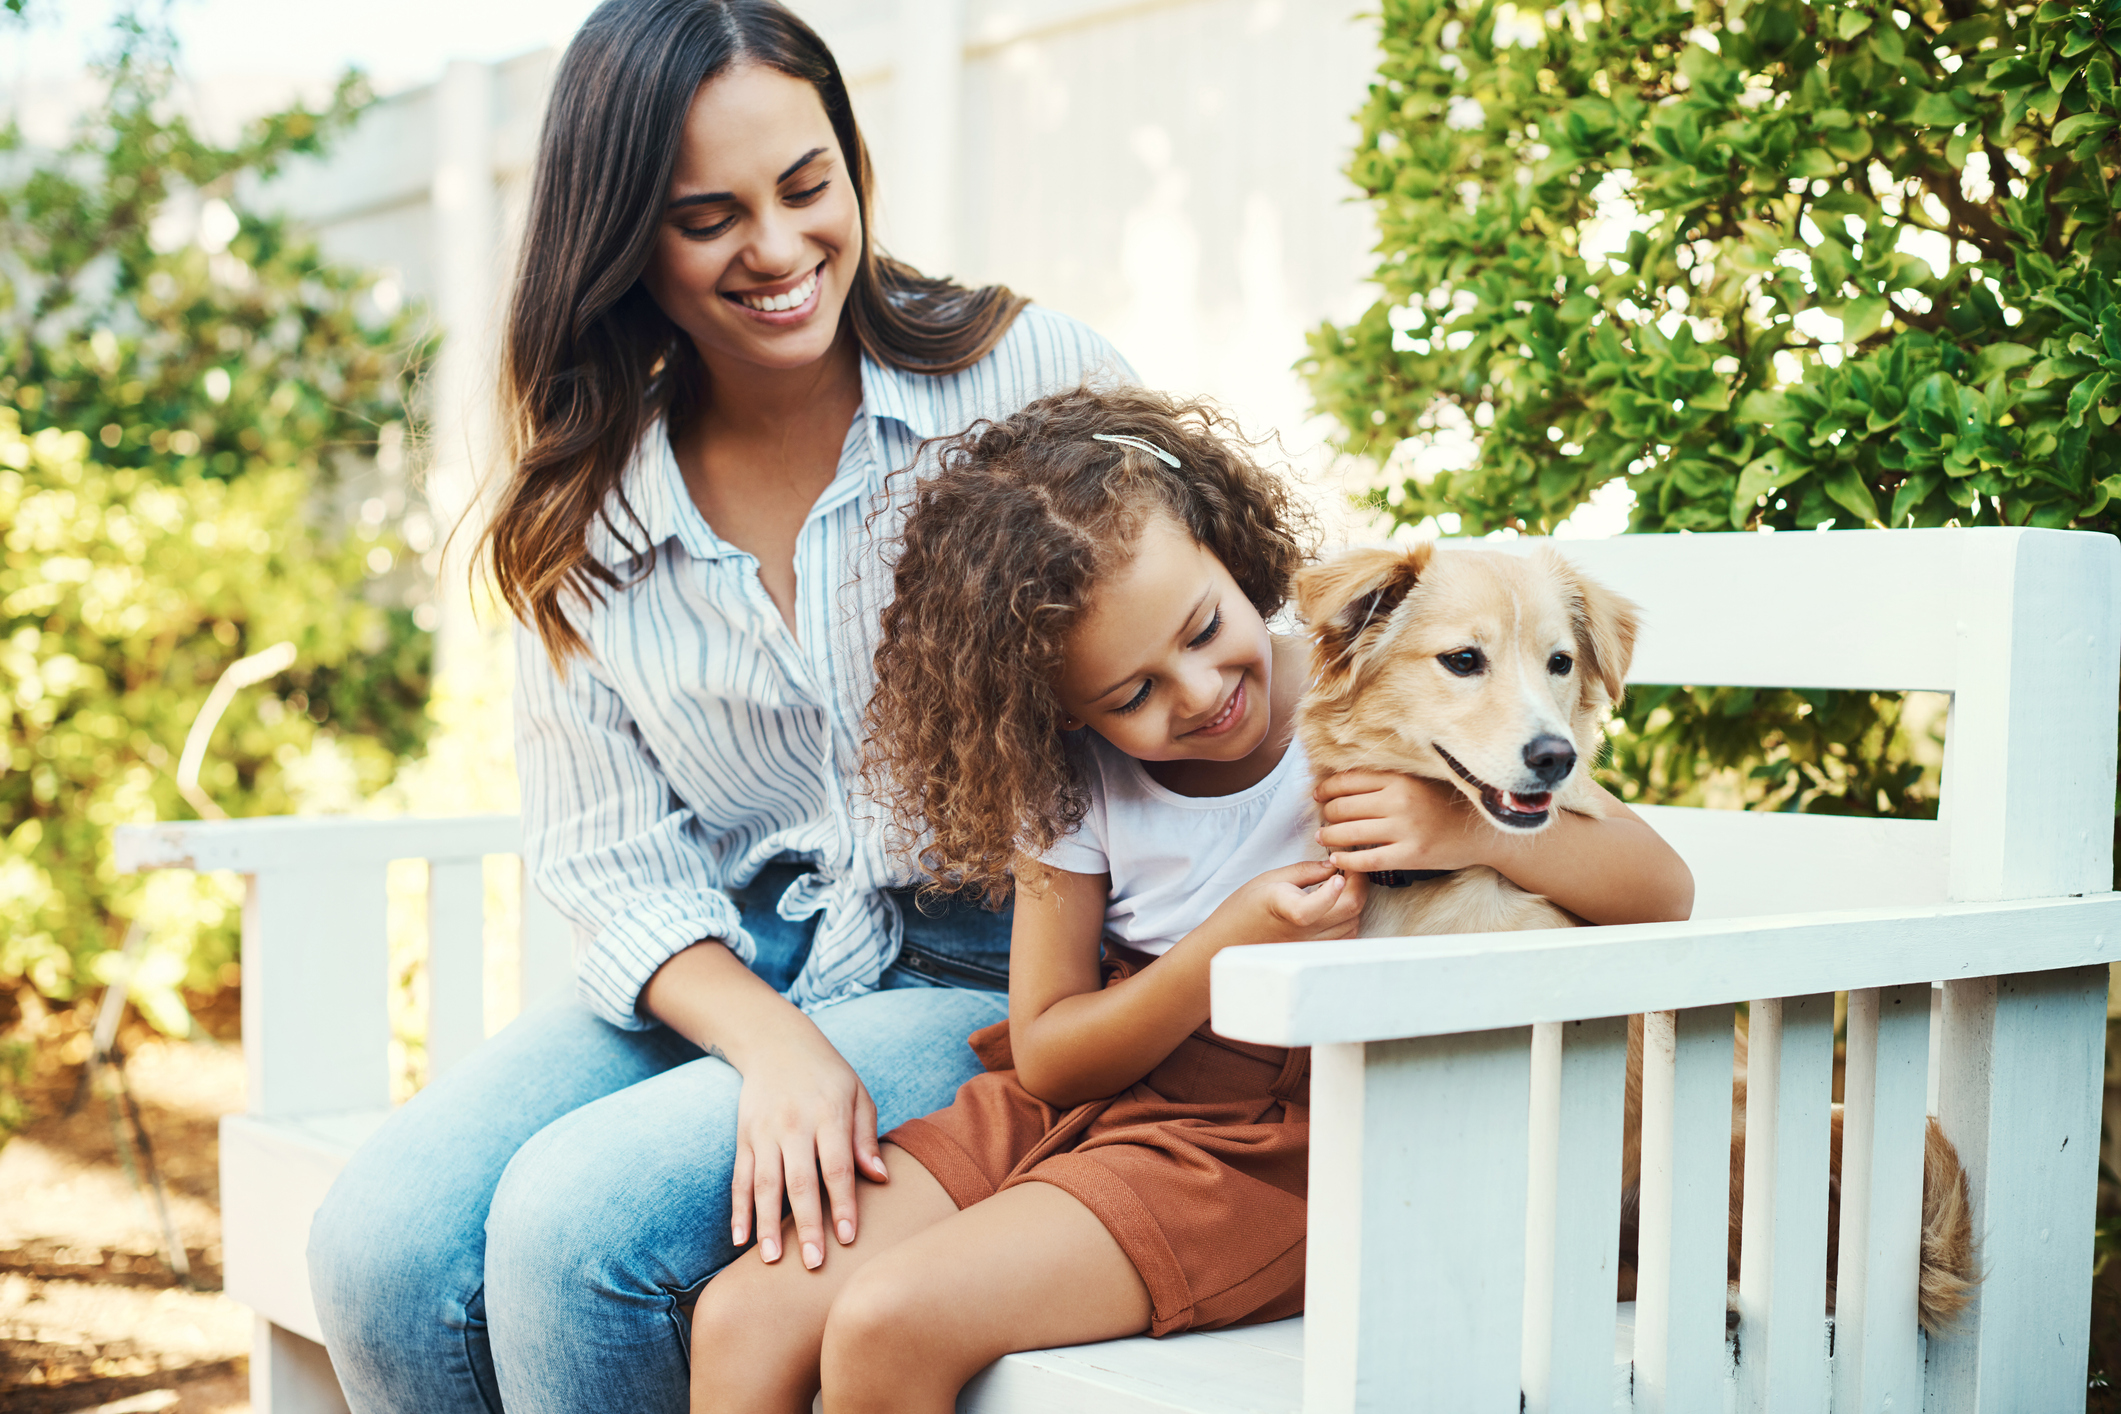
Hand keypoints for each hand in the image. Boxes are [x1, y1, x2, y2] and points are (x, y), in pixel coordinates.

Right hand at [727, 1024, 888, 1269]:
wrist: (776, 1042)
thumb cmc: (828, 1076)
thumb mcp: (857, 1094)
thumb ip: (866, 1137)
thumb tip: (881, 1179)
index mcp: (829, 1114)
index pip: (837, 1166)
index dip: (842, 1204)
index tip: (848, 1238)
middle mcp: (794, 1125)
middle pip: (800, 1182)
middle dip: (806, 1225)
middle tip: (814, 1264)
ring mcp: (764, 1132)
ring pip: (764, 1184)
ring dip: (767, 1225)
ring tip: (773, 1260)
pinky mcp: (744, 1137)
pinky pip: (739, 1178)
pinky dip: (738, 1210)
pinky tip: (740, 1239)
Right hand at [1206, 859, 1369, 947]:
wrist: (1231, 940)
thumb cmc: (1246, 908)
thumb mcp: (1271, 879)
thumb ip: (1305, 871)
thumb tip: (1333, 865)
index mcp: (1287, 911)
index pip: (1312, 908)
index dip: (1330, 891)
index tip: (1336, 872)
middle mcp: (1304, 933)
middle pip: (1350, 910)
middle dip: (1358, 883)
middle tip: (1349, 867)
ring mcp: (1314, 946)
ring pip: (1354, 921)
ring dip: (1355, 899)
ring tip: (1343, 884)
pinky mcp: (1320, 952)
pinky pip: (1348, 934)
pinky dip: (1350, 916)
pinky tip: (1338, 905)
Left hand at [1315, 769, 1484, 874]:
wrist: (1482, 831)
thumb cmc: (1446, 804)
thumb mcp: (1418, 781)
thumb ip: (1387, 780)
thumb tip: (1344, 780)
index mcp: (1400, 778)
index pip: (1348, 780)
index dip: (1326, 788)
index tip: (1318, 795)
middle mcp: (1400, 801)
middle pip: (1343, 806)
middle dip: (1326, 814)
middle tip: (1322, 820)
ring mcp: (1406, 829)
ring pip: (1350, 833)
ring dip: (1329, 837)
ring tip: (1323, 838)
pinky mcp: (1411, 855)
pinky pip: (1368, 859)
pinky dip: (1346, 861)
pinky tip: (1336, 860)